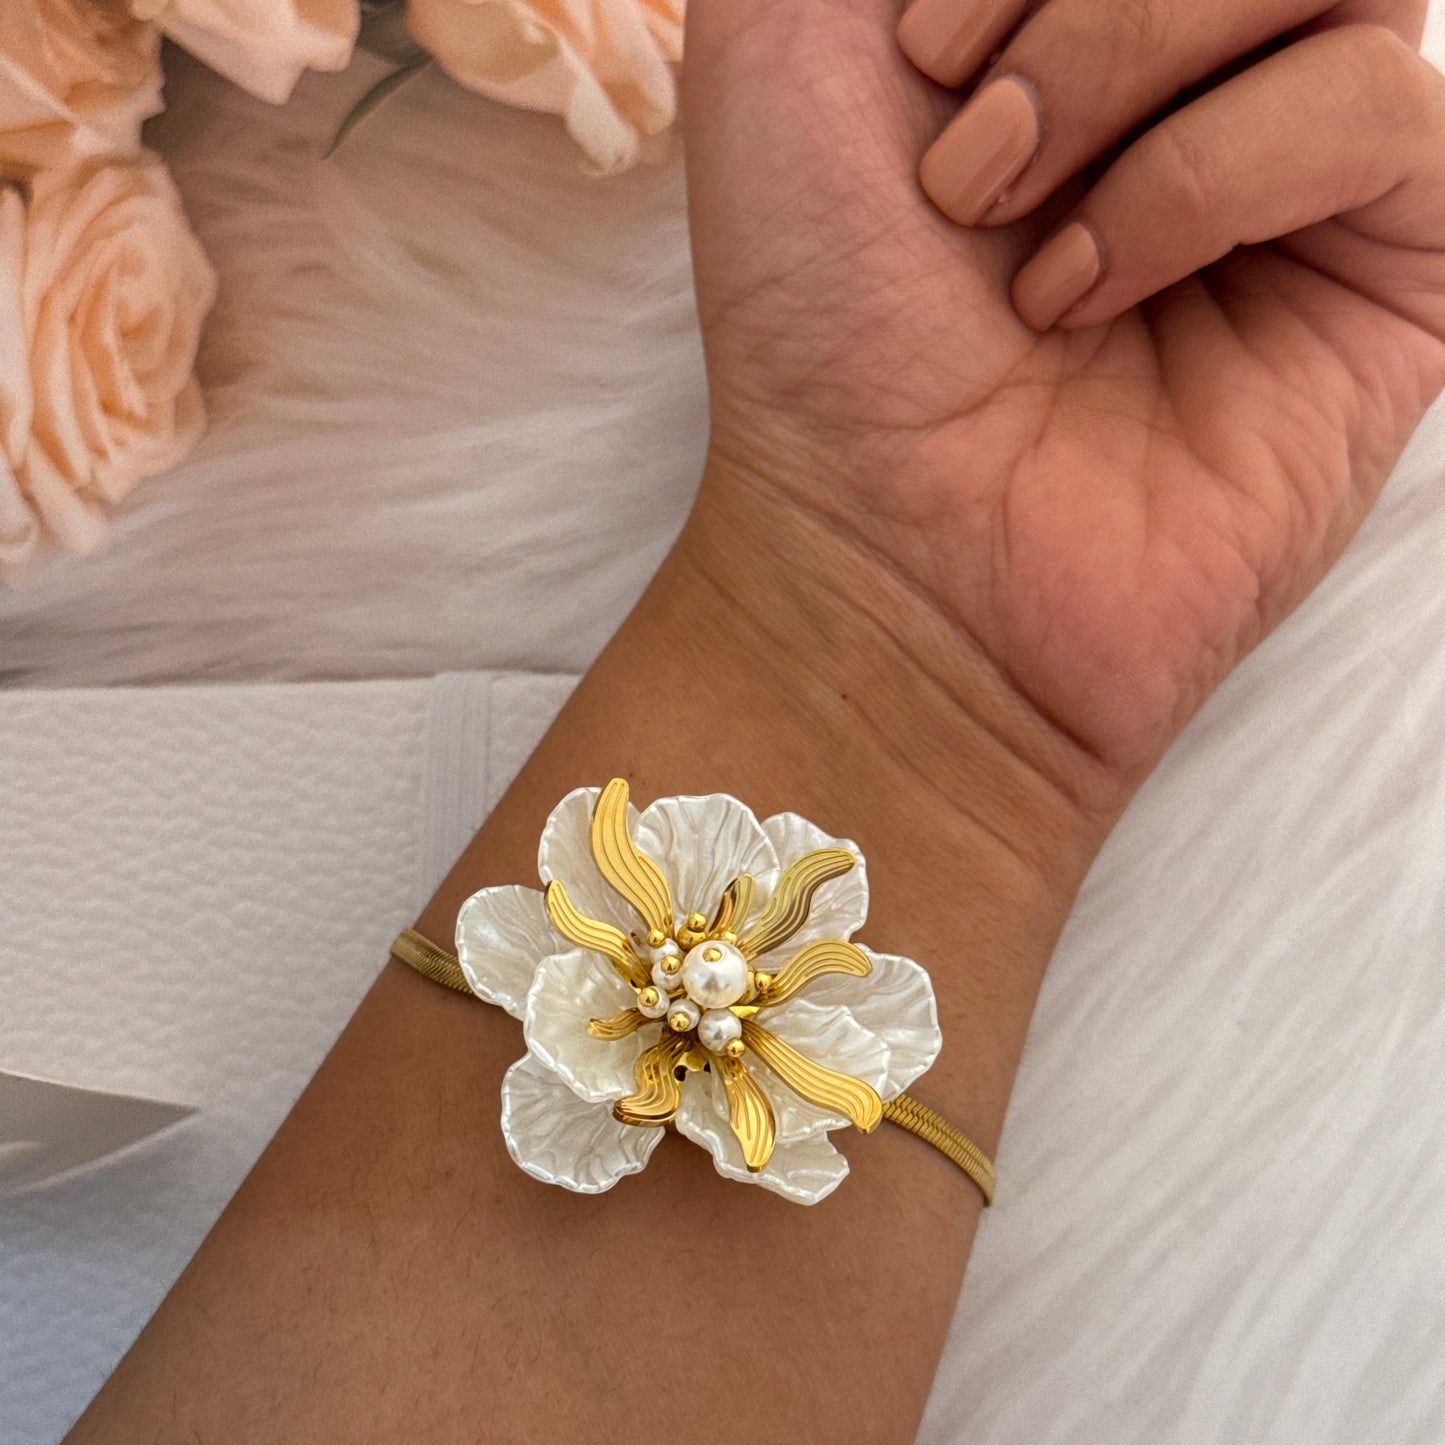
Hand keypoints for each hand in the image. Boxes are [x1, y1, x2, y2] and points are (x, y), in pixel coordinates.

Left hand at [682, 0, 1444, 786]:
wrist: (879, 542)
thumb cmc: (821, 309)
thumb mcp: (784, 31)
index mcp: (1082, 0)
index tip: (916, 48)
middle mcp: (1210, 60)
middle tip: (957, 150)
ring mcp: (1313, 158)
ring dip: (1133, 63)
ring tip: (1010, 223)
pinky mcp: (1396, 268)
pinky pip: (1385, 111)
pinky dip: (1212, 180)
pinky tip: (1094, 295)